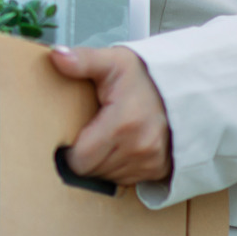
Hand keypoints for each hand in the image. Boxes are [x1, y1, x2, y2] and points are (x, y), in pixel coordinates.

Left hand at [48, 45, 172, 185]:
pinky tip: (118, 146)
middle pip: (92, 171)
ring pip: (108, 177)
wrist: (180, 87)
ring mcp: (151, 161)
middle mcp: (140, 147)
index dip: (69, 150)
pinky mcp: (159, 169)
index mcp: (123, 123)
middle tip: (87, 132)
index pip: (80, 160)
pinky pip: (126, 180)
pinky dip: (118, 167)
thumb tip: (56, 56)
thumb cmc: (141, 76)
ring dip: (101, 162)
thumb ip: (82, 61)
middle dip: (84, 156)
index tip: (70, 134)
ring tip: (103, 138)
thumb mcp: (111, 61)